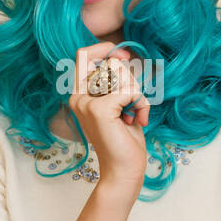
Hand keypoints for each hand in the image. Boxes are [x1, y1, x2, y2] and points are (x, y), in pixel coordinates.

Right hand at [68, 42, 149, 196]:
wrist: (124, 170)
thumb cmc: (124, 139)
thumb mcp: (120, 103)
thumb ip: (117, 80)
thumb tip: (120, 54)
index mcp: (79, 93)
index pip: (84, 54)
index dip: (105, 49)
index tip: (124, 59)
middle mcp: (78, 96)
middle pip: (111, 63)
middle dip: (131, 79)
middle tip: (134, 104)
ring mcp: (86, 102)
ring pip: (122, 75)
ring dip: (138, 93)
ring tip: (135, 114)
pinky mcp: (99, 109)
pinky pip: (130, 90)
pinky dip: (141, 103)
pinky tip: (138, 120)